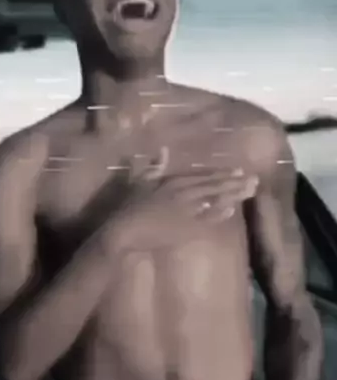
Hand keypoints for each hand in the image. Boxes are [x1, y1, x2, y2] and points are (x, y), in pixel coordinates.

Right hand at [104, 164, 258, 253]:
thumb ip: (153, 166)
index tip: (238, 171)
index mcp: (172, 181)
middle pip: (213, 187)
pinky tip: (232, 210)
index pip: (202, 176)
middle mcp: (182, 193)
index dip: (221, 174)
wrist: (124, 230)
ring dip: (233, 196)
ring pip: (214, 201)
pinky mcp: (184, 228)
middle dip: (235, 183)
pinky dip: (218, 214)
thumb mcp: (139, 181)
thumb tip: (164, 149)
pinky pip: (206, 220)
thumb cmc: (127, 206)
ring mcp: (185, 211)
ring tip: (250, 192)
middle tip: (254, 180)